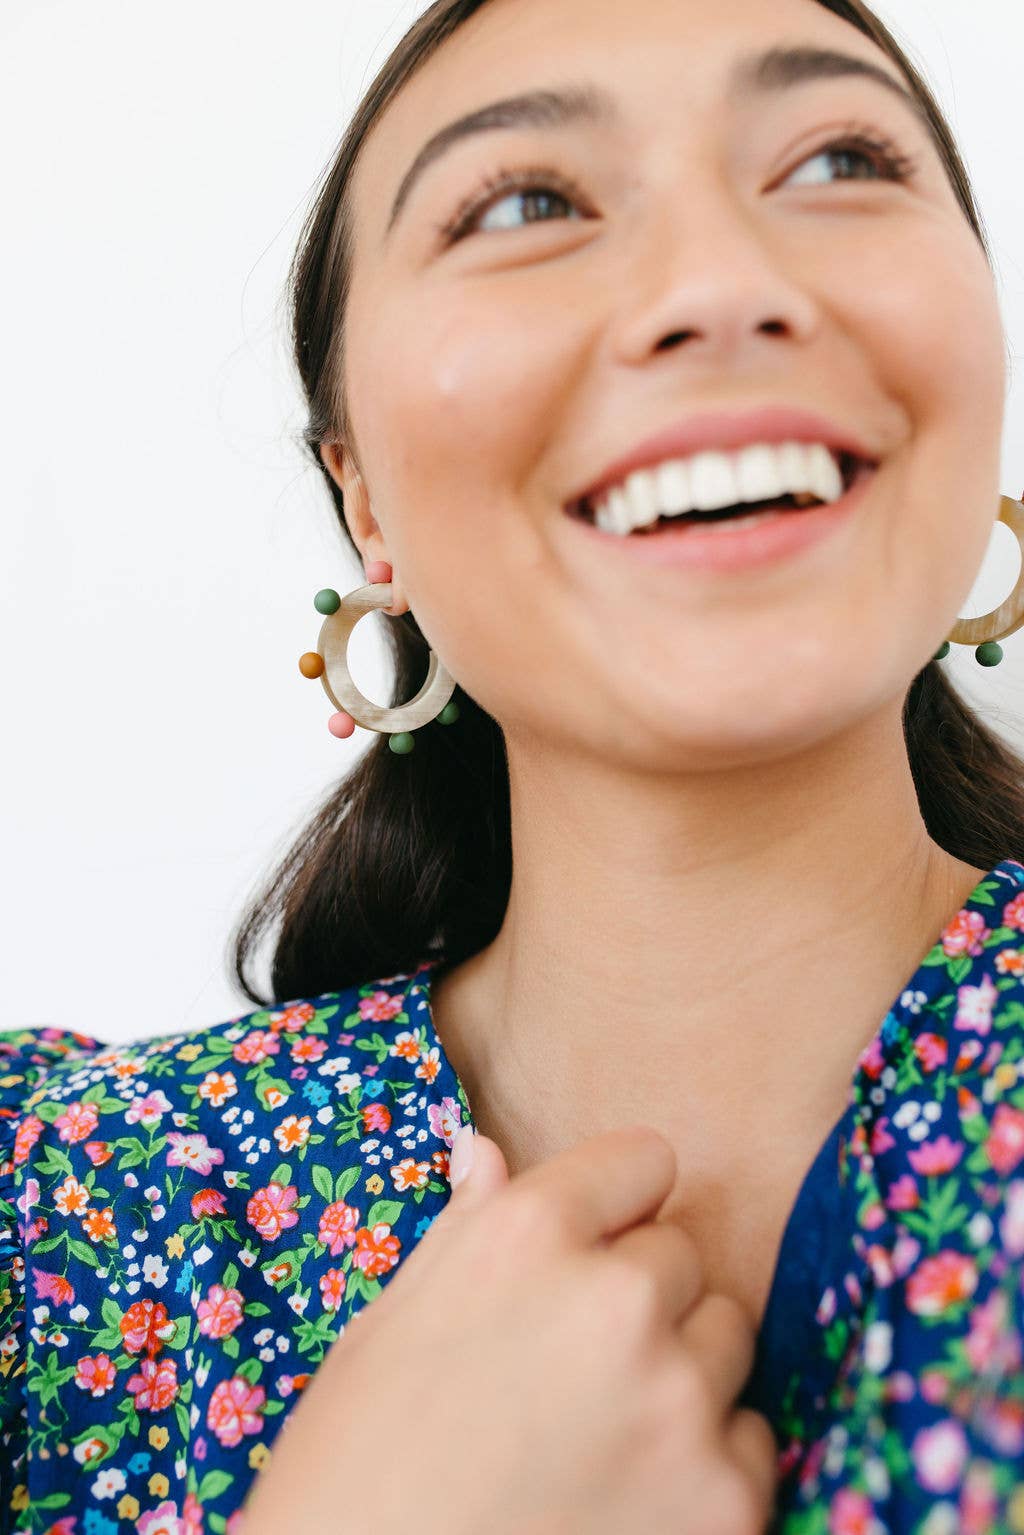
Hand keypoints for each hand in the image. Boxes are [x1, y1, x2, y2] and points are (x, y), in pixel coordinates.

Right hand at [244, 1123, 778, 1533]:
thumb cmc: (354, 1471)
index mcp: (528, 1237)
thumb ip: (464, 1228)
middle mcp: (616, 1300)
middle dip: (638, 1298)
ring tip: (601, 1433)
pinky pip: (749, 1443)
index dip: (613, 1206)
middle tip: (571, 1367)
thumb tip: (487, 1151)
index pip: (642, 1160)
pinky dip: (705, 1466)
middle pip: (680, 1256)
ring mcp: (679, 1402)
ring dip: (679, 1372)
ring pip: (726, 1340)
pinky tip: (629, 1496)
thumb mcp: (388, 1327)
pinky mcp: (724, 1500)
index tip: (590, 1248)